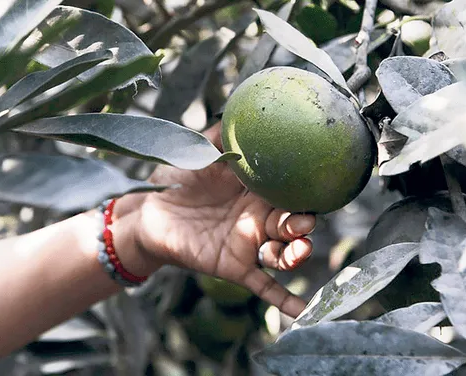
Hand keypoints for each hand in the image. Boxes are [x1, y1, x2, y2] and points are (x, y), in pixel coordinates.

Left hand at [114, 122, 315, 316]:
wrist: (146, 211)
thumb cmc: (174, 177)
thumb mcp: (198, 151)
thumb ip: (222, 134)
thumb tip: (244, 105)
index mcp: (256, 190)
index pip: (290, 191)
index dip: (306, 191)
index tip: (319, 185)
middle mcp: (259, 217)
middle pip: (292, 223)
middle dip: (303, 225)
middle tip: (303, 223)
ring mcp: (249, 243)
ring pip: (282, 253)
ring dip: (296, 256)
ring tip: (298, 254)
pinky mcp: (234, 266)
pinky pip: (263, 286)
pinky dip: (283, 300)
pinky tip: (303, 315)